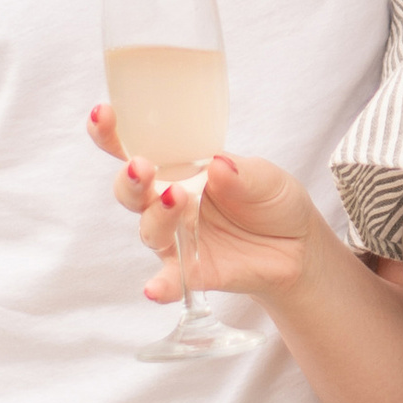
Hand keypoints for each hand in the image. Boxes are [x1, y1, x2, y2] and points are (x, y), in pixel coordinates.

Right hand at [87, 108, 318, 306]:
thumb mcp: (268, 179)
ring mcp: (177, 238)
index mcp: (181, 169)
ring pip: (150, 228)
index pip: (136, 148)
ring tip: (176, 198)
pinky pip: (170, 280)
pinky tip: (155, 288)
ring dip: (157, 215)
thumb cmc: (272, 201)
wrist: (299, 247)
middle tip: (141, 167)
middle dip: (130, 179)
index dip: (113, 134)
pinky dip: (161, 285)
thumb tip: (217, 164)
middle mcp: (169, 203)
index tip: (104, 114)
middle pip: (132, 191)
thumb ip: (242, 174)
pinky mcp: (191, 272)